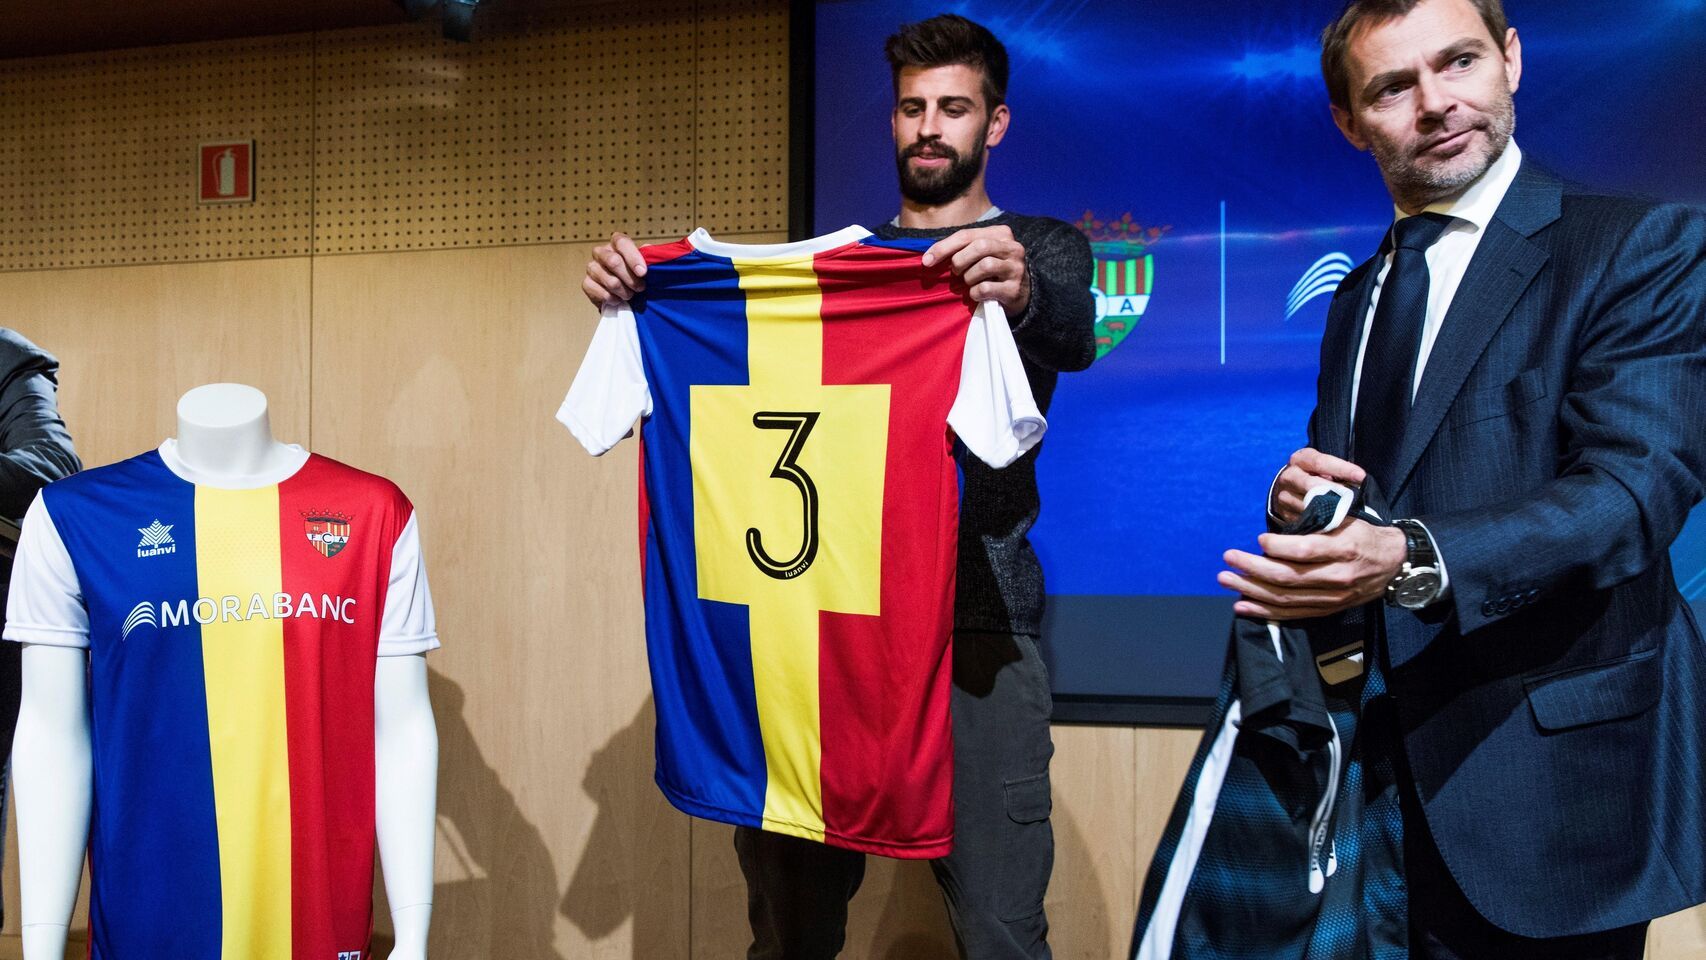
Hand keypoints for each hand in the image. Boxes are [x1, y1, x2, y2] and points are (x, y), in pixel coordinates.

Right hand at [582, 231, 646, 307]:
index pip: (621, 242)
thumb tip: (647, 249)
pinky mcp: (586, 283)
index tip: (643, 273)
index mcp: (616, 243)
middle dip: (631, 279)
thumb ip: (648, 256)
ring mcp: (592, 267)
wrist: (622, 294)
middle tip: (640, 288)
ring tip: (630, 295)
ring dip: (625, 292)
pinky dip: (614, 300)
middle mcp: (601, 252)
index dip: (633, 257)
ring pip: (611, 281)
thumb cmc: (635, 275)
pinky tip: (618, 299)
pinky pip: (603, 294)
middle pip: (613, 262)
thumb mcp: (645, 265)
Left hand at [923, 225, 1030, 314]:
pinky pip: (986, 288)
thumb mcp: (980, 254)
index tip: (926, 261)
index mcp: (1001, 233)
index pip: (967, 235)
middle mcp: (1012, 248)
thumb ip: (960, 248)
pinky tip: (977, 294)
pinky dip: (975, 293)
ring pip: (984, 266)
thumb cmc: (992, 271)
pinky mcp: (1015, 289)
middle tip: (956, 272)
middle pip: (979, 247)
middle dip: (960, 261)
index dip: (944, 247)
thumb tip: (928, 258)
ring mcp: (1016, 268)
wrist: (1020, 293)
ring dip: (969, 278)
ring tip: (970, 282)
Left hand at [1218, 520, 1405, 619]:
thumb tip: (1279, 526)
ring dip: (1250, 590)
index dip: (1278, 546)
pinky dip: (1264, 611)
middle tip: (1228, 557)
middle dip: (1252, 568)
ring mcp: (1331, 598)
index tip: (1259, 539)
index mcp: (1344, 549)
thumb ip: (1317, 523)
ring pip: (1285, 598)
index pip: (1305, 550)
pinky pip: (1291, 614)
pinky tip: (1242, 605)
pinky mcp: (1326, 610)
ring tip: (1226, 579)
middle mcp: (1337, 577)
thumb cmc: (1365, 536)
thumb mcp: (1348, 521)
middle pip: (1288, 577)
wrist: (1394, 565)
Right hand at [1270, 447, 1366, 523]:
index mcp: (1300, 459)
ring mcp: (1284, 495)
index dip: (1342, 469)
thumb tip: (1359, 481)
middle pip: (1311, 484)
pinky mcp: (1283, 512)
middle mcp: (1289, 475)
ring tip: (1346, 513)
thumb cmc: (1315, 475)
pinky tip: (1332, 522)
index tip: (1361, 476)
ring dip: (1328, 509)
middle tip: (1352, 498)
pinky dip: (1319, 521)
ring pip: (1307, 504)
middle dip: (1334, 492)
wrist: (1291, 489)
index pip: (1321, 462)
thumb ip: (1338, 473)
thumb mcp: (1324, 468)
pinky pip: (1303, 518)